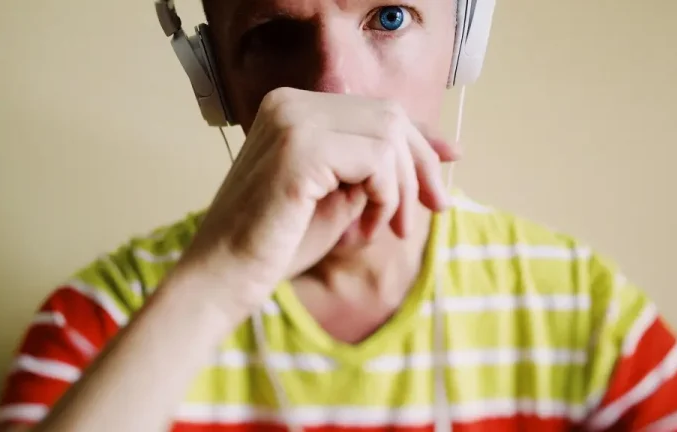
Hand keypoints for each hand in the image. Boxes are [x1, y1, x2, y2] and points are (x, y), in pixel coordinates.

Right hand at [179, 87, 457, 310]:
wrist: (223, 278)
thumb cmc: (277, 245)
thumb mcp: (339, 198)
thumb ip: (374, 169)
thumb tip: (434, 152)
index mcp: (293, 107)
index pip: (376, 110)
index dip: (421, 135)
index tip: (453, 158)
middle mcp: (290, 102)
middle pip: (390, 117)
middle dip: (421, 165)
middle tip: (432, 210)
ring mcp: (293, 121)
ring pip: (389, 136)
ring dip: (401, 189)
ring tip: (386, 231)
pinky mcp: (300, 149)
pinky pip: (377, 160)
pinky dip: (386, 197)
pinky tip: (365, 231)